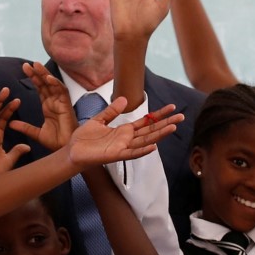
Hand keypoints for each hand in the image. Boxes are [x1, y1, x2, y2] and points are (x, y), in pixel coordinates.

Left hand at [9, 62, 76, 151]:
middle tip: (26, 64)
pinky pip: (62, 92)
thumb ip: (24, 127)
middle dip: (37, 73)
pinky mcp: (67, 106)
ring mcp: (61, 103)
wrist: (66, 150)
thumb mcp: (36, 133)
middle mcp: (55, 102)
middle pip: (45, 83)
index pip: (40, 88)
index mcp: (48, 106)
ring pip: (53, 84)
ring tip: (36, 65)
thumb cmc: (55, 143)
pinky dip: (55, 84)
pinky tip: (48, 78)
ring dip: (45, 74)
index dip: (33, 78)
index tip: (24, 70)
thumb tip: (10, 124)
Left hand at [68, 102, 183, 165]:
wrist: (72, 150)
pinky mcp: (115, 155)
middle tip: (182, 116)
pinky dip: (142, 150)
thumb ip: (112, 111)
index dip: (159, 114)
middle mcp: (126, 139)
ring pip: (145, 140)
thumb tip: (126, 99)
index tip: (172, 107)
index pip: (145, 121)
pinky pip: (132, 153)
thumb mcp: (99, 120)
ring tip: (173, 127)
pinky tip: (153, 146)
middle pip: (150, 130)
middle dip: (166, 123)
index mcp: (123, 130)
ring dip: (159, 134)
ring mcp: (122, 147)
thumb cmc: (84, 138)